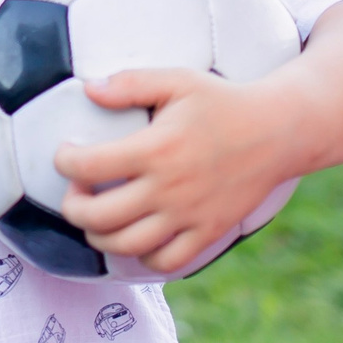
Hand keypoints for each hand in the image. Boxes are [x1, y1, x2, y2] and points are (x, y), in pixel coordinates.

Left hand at [55, 66, 308, 277]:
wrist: (278, 131)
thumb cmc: (222, 102)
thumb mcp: (177, 81)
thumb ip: (130, 84)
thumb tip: (88, 89)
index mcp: (155, 149)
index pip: (88, 166)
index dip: (64, 162)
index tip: (64, 154)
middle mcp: (169, 188)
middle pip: (98, 217)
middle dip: (72, 207)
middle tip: (76, 192)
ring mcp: (189, 215)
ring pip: (126, 245)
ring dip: (99, 236)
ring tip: (97, 218)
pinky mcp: (208, 232)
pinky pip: (166, 262)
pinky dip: (143, 256)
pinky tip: (137, 237)